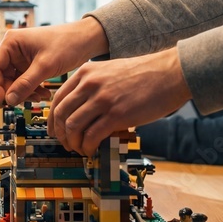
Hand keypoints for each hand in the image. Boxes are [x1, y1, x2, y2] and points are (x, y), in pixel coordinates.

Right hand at [0, 17, 108, 106]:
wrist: (86, 40)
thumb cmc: (67, 43)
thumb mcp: (45, 65)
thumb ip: (26, 83)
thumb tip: (9, 100)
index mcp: (11, 42)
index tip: (4, 102)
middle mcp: (13, 49)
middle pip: (3, 77)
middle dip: (14, 91)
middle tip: (26, 101)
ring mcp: (21, 58)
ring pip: (14, 82)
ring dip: (25, 93)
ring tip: (40, 97)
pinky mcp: (30, 65)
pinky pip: (25, 82)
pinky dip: (32, 90)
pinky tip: (44, 93)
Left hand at [48, 47, 190, 155]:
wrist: (169, 73)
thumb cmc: (142, 74)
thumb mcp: (108, 71)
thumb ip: (91, 85)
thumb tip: (79, 110)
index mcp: (85, 73)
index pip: (58, 99)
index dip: (53, 119)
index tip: (55, 130)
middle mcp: (90, 84)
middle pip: (61, 114)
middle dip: (60, 134)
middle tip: (66, 144)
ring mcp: (102, 100)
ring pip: (73, 127)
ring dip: (73, 143)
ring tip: (80, 149)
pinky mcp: (117, 115)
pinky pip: (92, 136)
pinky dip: (88, 147)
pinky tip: (92, 150)